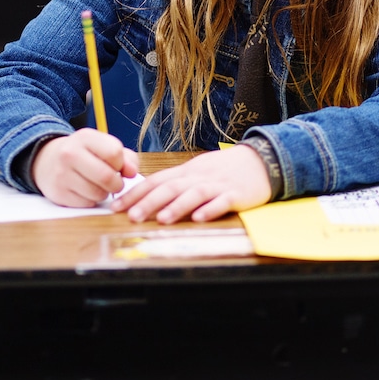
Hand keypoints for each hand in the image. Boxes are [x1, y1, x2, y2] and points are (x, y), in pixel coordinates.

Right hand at [31, 129, 138, 207]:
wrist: (47, 161)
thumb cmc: (84, 154)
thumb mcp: (102, 146)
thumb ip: (125, 157)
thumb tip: (132, 172)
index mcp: (85, 137)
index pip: (114, 153)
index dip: (122, 164)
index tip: (118, 167)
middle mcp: (70, 154)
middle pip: (106, 176)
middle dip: (117, 184)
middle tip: (115, 183)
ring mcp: (62, 174)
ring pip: (98, 193)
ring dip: (104, 193)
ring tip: (99, 185)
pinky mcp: (58, 193)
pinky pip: (86, 203)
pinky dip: (92, 201)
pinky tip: (86, 191)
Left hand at [112, 145, 272, 223]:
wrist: (261, 160)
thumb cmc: (225, 169)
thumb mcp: (197, 170)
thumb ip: (175, 182)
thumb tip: (146, 194)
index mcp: (187, 171)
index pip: (157, 180)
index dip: (136, 193)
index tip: (117, 205)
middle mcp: (199, 176)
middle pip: (172, 187)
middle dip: (150, 202)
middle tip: (132, 216)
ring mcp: (218, 185)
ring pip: (194, 194)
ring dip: (177, 206)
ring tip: (162, 219)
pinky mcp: (237, 194)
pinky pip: (222, 201)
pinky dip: (211, 209)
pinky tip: (200, 218)